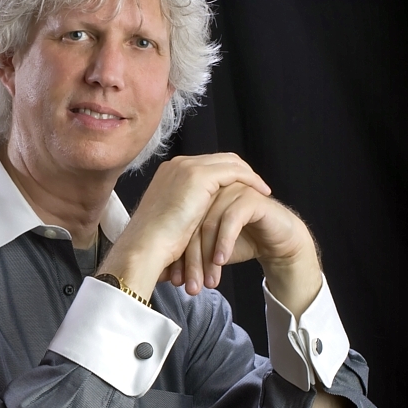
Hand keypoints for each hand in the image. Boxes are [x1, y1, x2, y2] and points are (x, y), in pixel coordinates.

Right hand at [99, 153, 321, 316]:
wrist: (145, 248)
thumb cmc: (154, 244)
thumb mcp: (172, 219)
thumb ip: (185, 209)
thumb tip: (197, 217)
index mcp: (169, 173)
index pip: (205, 166)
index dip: (226, 175)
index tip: (240, 190)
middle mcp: (177, 165)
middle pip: (219, 159)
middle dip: (240, 171)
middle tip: (257, 187)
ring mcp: (186, 167)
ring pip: (229, 162)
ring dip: (248, 175)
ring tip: (262, 190)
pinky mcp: (198, 176)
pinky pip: (235, 171)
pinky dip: (250, 180)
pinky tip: (261, 193)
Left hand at [162, 181, 321, 318]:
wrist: (277, 241)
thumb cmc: (241, 242)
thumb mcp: (209, 248)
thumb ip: (189, 251)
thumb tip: (163, 274)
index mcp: (198, 198)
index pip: (179, 226)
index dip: (178, 256)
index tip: (176, 282)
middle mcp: (212, 191)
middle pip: (192, 224)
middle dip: (191, 260)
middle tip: (191, 286)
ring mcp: (231, 190)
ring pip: (210, 223)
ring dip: (207, 256)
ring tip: (208, 281)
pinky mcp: (250, 196)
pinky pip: (231, 218)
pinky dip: (224, 242)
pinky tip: (222, 261)